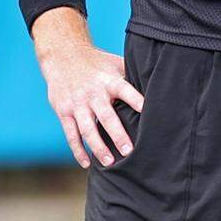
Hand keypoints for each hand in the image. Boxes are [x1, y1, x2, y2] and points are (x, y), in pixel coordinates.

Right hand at [38, 42, 143, 168]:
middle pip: (107, 116)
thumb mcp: (115, 63)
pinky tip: (87, 164)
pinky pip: (71, 134)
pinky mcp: (64, 112)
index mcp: (109, 80)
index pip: (125, 90)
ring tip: (109, 162)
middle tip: (128, 151)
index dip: (136, 100)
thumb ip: (132, 74)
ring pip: (88, 129)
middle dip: (117, 134)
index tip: (147, 111)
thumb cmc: (97, 62)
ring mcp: (77, 104)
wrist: (63, 56)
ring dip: (98, 147)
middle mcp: (93, 93)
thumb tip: (157, 83)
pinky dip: (78, 150)